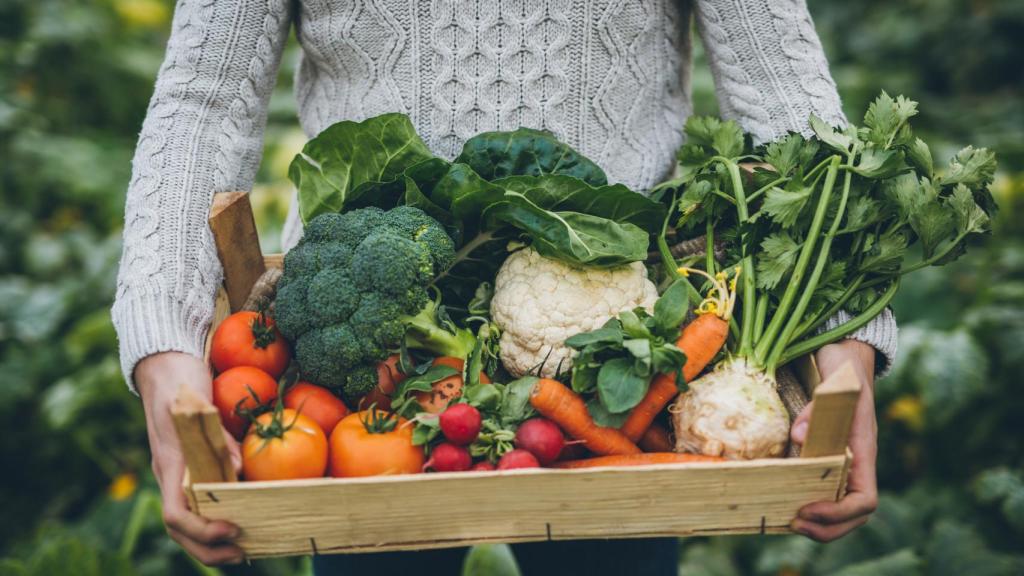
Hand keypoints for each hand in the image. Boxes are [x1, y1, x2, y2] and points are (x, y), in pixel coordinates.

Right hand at [136, 352, 243, 564]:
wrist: (165, 362)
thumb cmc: (180, 379)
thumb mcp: (197, 401)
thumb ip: (216, 434)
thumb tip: (239, 470)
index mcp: (170, 464)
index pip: (176, 514)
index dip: (202, 530)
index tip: (231, 529)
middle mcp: (172, 475)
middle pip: (182, 530)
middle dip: (210, 549)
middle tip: (244, 553)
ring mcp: (179, 473)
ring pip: (189, 522)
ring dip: (213, 542)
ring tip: (246, 549)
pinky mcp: (192, 466)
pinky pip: (200, 503)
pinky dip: (217, 520)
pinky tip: (244, 521)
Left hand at [789, 339, 877, 541]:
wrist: (846, 358)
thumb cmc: (845, 370)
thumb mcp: (837, 382)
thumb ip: (821, 408)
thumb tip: (799, 438)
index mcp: (863, 451)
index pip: (865, 499)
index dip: (839, 513)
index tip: (808, 509)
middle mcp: (856, 463)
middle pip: (854, 515)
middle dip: (827, 528)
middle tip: (793, 524)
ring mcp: (844, 462)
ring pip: (840, 508)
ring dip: (818, 524)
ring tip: (788, 521)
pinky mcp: (827, 457)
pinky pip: (824, 491)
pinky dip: (808, 505)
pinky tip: (784, 503)